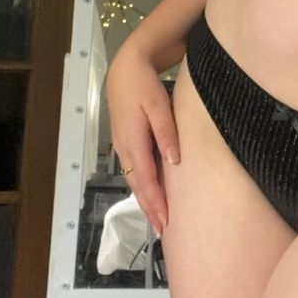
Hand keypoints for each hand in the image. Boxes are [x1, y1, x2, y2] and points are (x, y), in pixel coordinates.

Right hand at [106, 47, 180, 233]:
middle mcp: (125, 147)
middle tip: (162, 230)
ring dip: (146, 199)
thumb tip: (174, 161)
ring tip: (157, 217)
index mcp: (133, 141)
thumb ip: (166, 132)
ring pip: (135, 178)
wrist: (126, 66)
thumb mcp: (158, 105)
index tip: (165, 223)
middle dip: (150, 208)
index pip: (146, 180)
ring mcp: (123, 144)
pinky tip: (151, 190)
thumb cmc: (144, 84)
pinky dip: (143, 184)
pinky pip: (135, 168)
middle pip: (138, 185)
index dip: (156, 203)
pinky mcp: (126, 139)